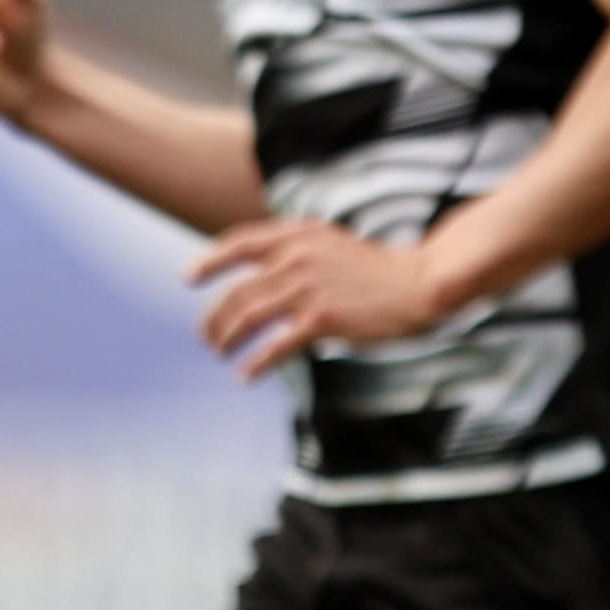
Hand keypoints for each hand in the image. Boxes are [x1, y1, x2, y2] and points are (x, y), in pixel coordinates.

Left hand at [187, 216, 450, 378]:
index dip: (210, 261)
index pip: (239, 243)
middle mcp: (296, 257)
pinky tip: (247, 374)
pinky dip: (256, 362)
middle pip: (237, 290)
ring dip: (227, 338)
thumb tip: (264, 275)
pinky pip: (276, 345)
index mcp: (297, 235)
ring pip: (247, 316)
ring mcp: (307, 287)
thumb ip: (297, 252)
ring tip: (220, 353)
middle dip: (215, 318)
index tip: (190, 278)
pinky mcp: (321, 318)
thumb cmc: (379, 270)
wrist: (420, 282)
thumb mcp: (331, 245)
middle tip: (207, 337)